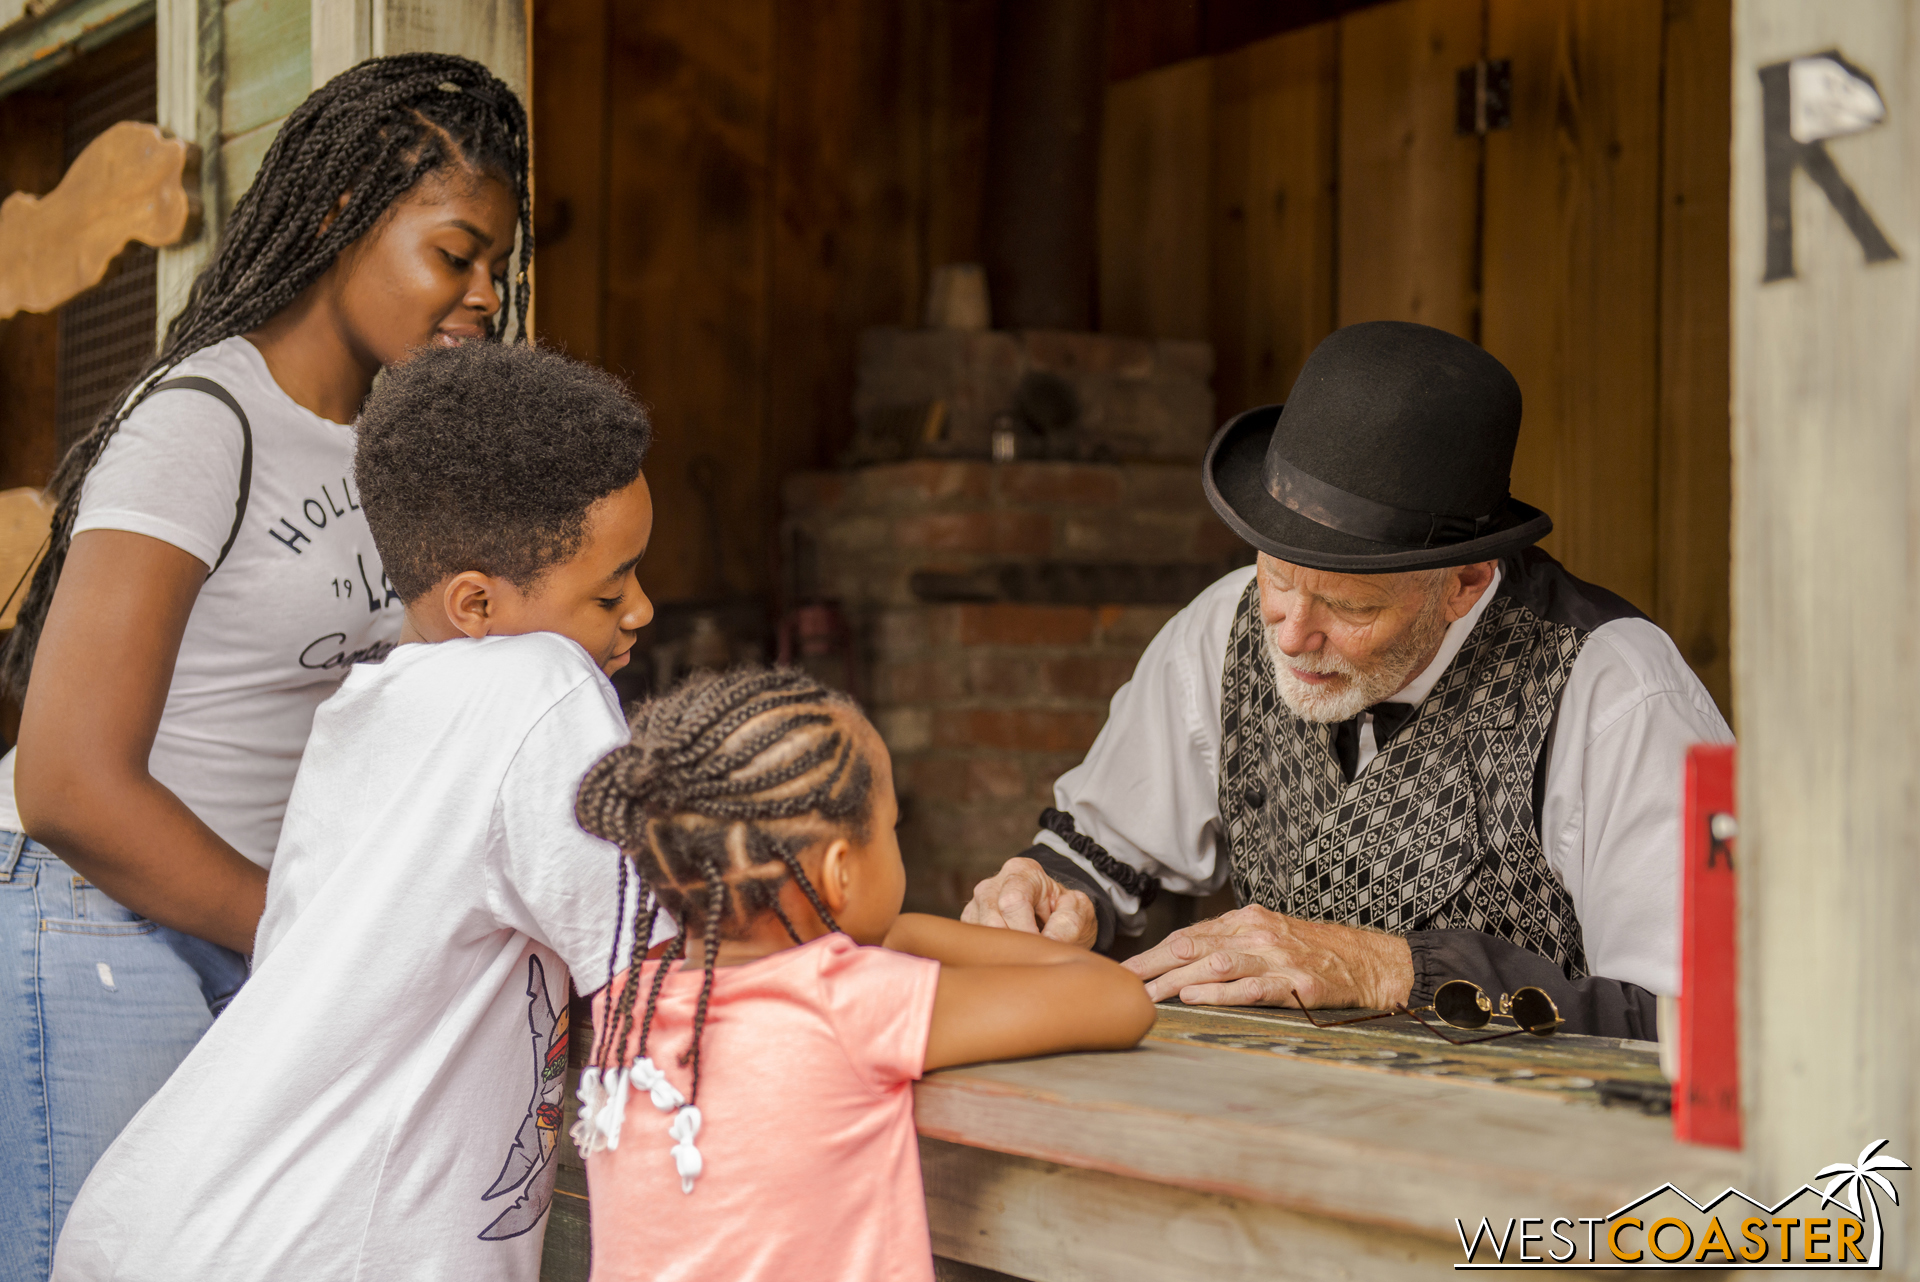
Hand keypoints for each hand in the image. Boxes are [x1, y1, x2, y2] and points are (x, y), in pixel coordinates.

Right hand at [959, 857, 1098, 948]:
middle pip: (993, 920)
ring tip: (1027, 952)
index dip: (1027, 930)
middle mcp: (993, 884)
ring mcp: (977, 904)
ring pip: (981, 934)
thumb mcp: (1079, 911)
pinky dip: (995, 954)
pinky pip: (976, 944)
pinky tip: (1012, 954)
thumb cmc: (1065, 910)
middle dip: (1016, 942)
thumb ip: (1068, 923)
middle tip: (1035, 954)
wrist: (1055, 915)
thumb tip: (1048, 942)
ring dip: (1005, 950)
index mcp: (1021, 872)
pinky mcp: (971, 924)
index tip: (1043, 945)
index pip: (1013, 902)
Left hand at [1122, 904, 1412, 1008]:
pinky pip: (1254, 989)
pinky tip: (1200, 998)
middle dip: (1156, 967)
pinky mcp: (1296, 984)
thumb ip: (1226, 943)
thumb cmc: (1309, 950)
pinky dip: (1224, 993)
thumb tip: (1177, 958)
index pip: (1188, 937)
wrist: (1366, 960)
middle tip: (1126, 984)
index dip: (1154, 954)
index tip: (1125, 971)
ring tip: (1153, 993)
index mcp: (1244, 922)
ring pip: (1219, 966)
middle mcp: (1256, 935)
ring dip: (1181, 980)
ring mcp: (1276, 959)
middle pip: (1196, 950)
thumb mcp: (1265, 936)